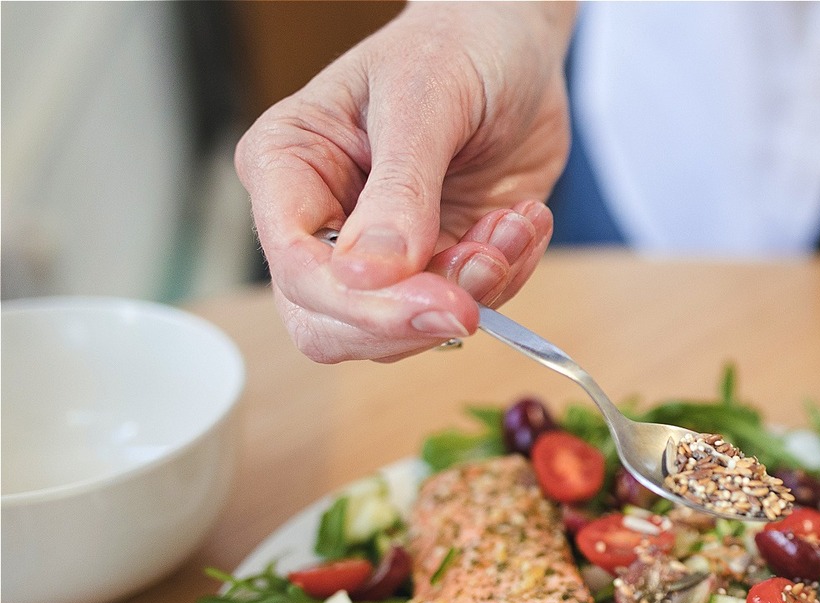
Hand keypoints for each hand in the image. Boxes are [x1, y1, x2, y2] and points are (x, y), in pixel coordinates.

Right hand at [235, 2, 573, 362]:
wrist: (517, 46)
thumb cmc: (454, 46)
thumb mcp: (425, 102)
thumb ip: (400, 191)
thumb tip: (366, 276)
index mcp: (289, 167)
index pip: (297, 267)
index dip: (361, 302)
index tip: (439, 301)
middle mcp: (323, 220)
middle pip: (333, 324)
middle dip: (415, 317)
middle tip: (484, 275)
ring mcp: (382, 251)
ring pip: (403, 329)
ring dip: (475, 288)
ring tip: (513, 222)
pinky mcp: (438, 262)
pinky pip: (464, 307)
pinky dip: (506, 276)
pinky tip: (521, 221)